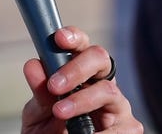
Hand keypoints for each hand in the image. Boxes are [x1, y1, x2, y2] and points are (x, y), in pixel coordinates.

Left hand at [20, 26, 143, 133]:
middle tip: (54, 86)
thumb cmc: (50, 132)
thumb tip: (33, 66)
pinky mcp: (129, 128)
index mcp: (81, 74)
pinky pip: (120, 127)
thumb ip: (40, 93)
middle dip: (77, 68)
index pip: (81, 46)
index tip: (59, 38)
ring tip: (60, 113)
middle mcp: (102, 83)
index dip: (74, 37)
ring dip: (82, 100)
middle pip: (100, 58)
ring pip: (109, 90)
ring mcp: (117, 105)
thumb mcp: (38, 114)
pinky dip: (99, 131)